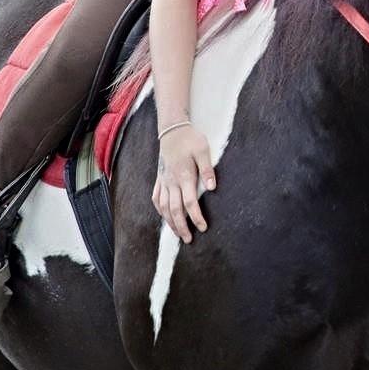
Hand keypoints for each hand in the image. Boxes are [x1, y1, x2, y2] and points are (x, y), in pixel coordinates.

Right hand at [152, 125, 215, 241]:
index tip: (203, 228)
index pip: (189, 203)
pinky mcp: (159, 178)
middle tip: (189, 240)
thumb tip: (213, 187)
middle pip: (174, 210)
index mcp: (184, 176)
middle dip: (182, 227)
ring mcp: (163, 181)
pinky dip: (159, 210)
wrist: (172, 129)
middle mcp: (171, 182)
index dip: (196, 217)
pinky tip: (164, 216)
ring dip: (170, 222)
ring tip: (178, 234)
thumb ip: (208, 169)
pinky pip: (156, 198)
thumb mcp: (203, 150)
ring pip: (163, 207)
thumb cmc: (190, 139)